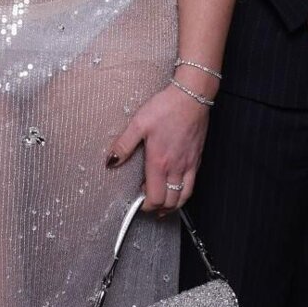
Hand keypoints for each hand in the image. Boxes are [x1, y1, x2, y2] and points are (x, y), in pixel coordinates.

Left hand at [106, 84, 209, 216]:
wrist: (191, 97)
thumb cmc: (167, 108)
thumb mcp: (138, 124)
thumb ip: (123, 145)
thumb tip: (111, 161)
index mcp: (160, 162)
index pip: (155, 198)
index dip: (146, 206)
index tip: (138, 202)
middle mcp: (176, 167)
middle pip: (170, 202)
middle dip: (158, 209)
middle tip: (148, 204)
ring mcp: (189, 165)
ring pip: (184, 196)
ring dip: (173, 205)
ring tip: (162, 204)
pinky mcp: (197, 159)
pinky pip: (192, 184)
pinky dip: (184, 192)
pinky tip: (176, 187)